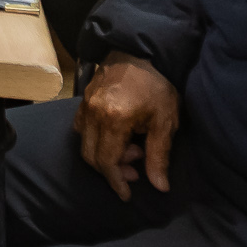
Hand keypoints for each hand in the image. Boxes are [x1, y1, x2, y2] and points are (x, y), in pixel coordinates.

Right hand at [72, 52, 179, 201]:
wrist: (143, 51)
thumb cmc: (158, 85)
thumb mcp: (164, 121)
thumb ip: (159, 155)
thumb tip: (159, 187)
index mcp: (114, 119)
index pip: (107, 161)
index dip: (117, 182)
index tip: (127, 194)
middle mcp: (93, 113)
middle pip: (91, 156)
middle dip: (111, 171)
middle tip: (135, 170)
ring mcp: (85, 104)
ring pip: (84, 142)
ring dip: (103, 155)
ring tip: (130, 150)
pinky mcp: (84, 98)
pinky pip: (81, 127)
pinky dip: (94, 139)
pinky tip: (114, 137)